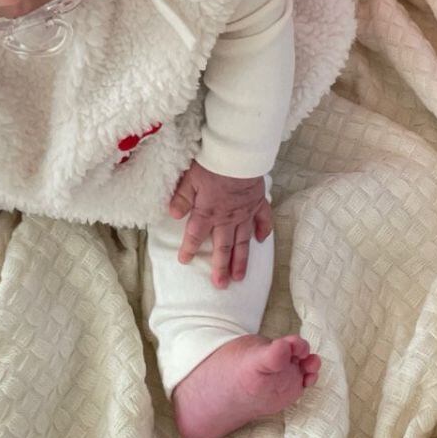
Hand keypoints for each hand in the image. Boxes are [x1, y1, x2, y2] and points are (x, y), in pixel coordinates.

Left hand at [167, 159, 271, 288]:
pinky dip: (263, 230)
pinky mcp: (258, 202)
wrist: (240, 153)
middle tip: (221, 284)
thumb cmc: (213, 162)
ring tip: (240, 277)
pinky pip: (263, 219)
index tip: (184, 261)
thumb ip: (182, 197)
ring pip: (243, 240)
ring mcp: (245, 212)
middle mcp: (227, 218)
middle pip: (223, 246)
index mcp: (208, 212)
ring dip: (241, 259)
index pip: (195, 235)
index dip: (188, 249)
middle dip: (220, 267)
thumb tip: (172, 214)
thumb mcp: (190, 178)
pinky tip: (262, 240)